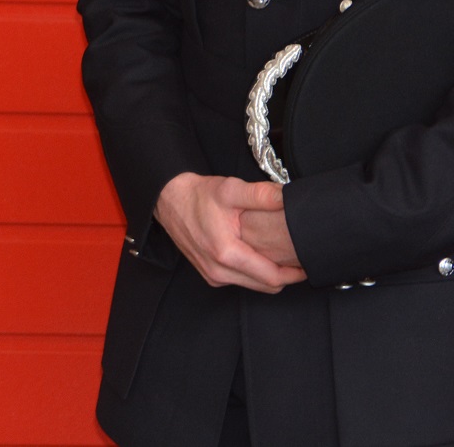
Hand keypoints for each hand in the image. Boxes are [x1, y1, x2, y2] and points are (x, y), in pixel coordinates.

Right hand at [155, 172, 305, 291]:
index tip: (306, 262)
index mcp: (226, 253)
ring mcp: (212, 275)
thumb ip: (261, 195)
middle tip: (297, 259)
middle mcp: (218, 271)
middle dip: (285, 276)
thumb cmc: (198, 195)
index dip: (295, 273)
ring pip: (254, 286)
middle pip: (266, 286)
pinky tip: (258, 256)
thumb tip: (288, 198)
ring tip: (280, 257)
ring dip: (269, 276)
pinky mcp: (209, 275)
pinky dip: (253, 274)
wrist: (168, 199)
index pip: (272, 278)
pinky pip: (240, 281)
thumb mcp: (231, 189)